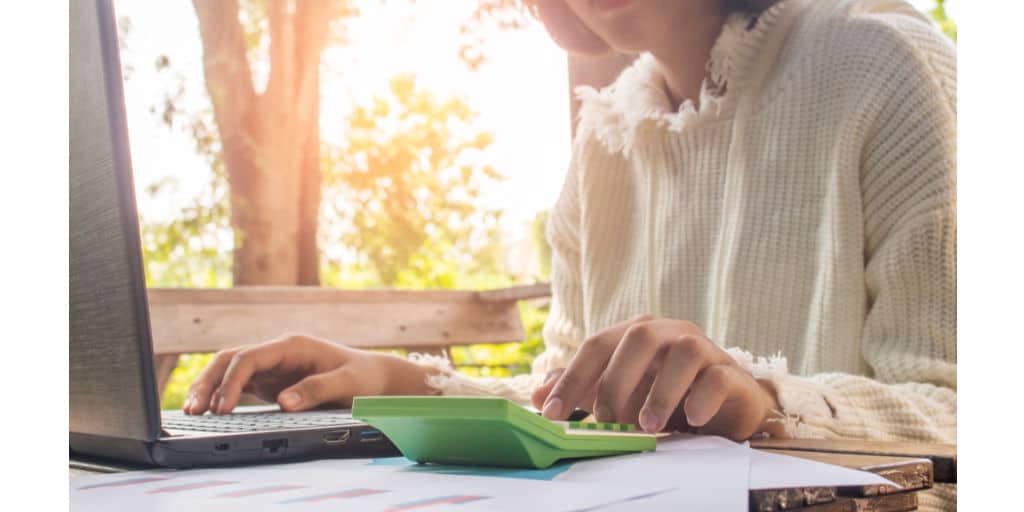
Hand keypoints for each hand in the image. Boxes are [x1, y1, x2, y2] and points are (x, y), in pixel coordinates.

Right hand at [183, 334, 435, 414]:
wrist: (372, 377)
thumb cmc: (362, 377)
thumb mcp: (346, 384)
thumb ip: (316, 390)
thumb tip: (283, 403)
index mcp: (292, 346)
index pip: (250, 357)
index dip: (232, 381)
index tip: (223, 406)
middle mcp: (277, 352)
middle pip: (230, 359)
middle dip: (209, 381)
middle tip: (194, 409)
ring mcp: (272, 366)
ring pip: (229, 370)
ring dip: (209, 387)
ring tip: (191, 411)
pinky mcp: (271, 381)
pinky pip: (238, 385)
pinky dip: (221, 396)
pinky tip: (208, 412)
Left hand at [531, 315, 783, 439]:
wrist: (726, 406)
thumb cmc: (666, 395)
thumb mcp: (620, 394)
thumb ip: (582, 390)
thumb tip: (538, 397)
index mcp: (637, 334)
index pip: (597, 345)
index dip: (571, 379)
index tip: (552, 413)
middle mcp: (669, 333)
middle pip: (637, 338)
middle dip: (616, 381)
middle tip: (607, 421)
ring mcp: (703, 348)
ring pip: (683, 351)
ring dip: (660, 392)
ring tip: (647, 426)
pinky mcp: (731, 372)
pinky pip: (717, 377)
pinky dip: (701, 398)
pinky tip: (690, 419)